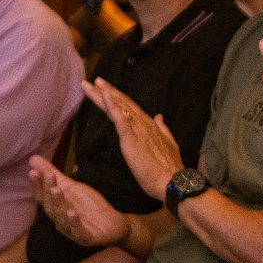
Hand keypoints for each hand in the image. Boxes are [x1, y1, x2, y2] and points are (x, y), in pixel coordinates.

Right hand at [29, 154, 129, 245]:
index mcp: (55, 208)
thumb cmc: (88, 206)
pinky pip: (78, 232)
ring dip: (58, 204)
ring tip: (57, 190)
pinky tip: (71, 213)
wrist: (113, 223)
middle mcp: (60, 221)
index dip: (37, 185)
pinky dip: (74, 223)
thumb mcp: (72, 187)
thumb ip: (53, 175)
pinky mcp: (87, 238)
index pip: (41, 197)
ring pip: (61, 218)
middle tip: (48, 176)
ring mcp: (72, 231)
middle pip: (51, 206)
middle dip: (48, 191)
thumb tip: (32, 158)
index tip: (32, 172)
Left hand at [82, 78, 184, 201]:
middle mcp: (142, 123)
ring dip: (103, 95)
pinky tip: (105, 96)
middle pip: (121, 103)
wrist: (172, 181)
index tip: (105, 89)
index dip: (117, 97)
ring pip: (118, 107)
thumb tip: (159, 117)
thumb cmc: (168, 168)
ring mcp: (137, 129)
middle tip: (92, 81)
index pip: (130, 107)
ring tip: (90, 85)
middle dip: (106, 91)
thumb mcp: (168, 144)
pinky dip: (112, 106)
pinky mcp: (131, 139)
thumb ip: (162, 129)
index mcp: (148, 125)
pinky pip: (120, 119)